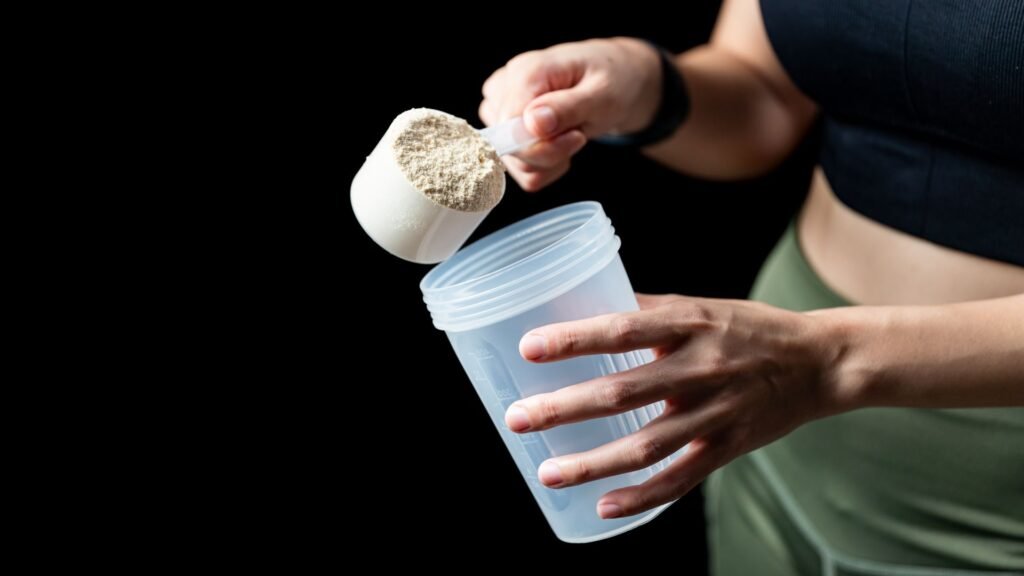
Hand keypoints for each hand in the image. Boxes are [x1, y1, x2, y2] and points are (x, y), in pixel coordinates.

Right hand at [479, 38, 661, 190]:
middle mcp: (503, 89)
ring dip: (548, 162)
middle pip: (508, 147)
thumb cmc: (610, 81)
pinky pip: (516, 169)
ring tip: (569, 135)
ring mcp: (499, 110)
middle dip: (550, 154)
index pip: (510, 126)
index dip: (544, 144)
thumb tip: (531, 124)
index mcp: (524, 71)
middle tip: (578, 134)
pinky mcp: (503, 130)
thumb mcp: (602, 94)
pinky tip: (559, 145)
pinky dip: (543, 167)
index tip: (577, 135)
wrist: (614, 81)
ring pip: (512, 162)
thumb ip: (567, 108)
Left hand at [504, 294, 840, 518]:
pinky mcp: (729, 446)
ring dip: (593, 462)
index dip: (575, 339)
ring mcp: (716, 412)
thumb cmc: (749, 328)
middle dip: (565, 407)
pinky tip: (604, 507)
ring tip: (547, 472)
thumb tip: (587, 307)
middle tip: (518, 418)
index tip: (529, 347)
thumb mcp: (701, 305)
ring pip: (647, 444)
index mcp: (690, 323)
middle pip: (623, 392)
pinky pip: (682, 478)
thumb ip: (647, 311)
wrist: (819, 362)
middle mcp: (701, 367)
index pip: (622, 329)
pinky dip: (643, 496)